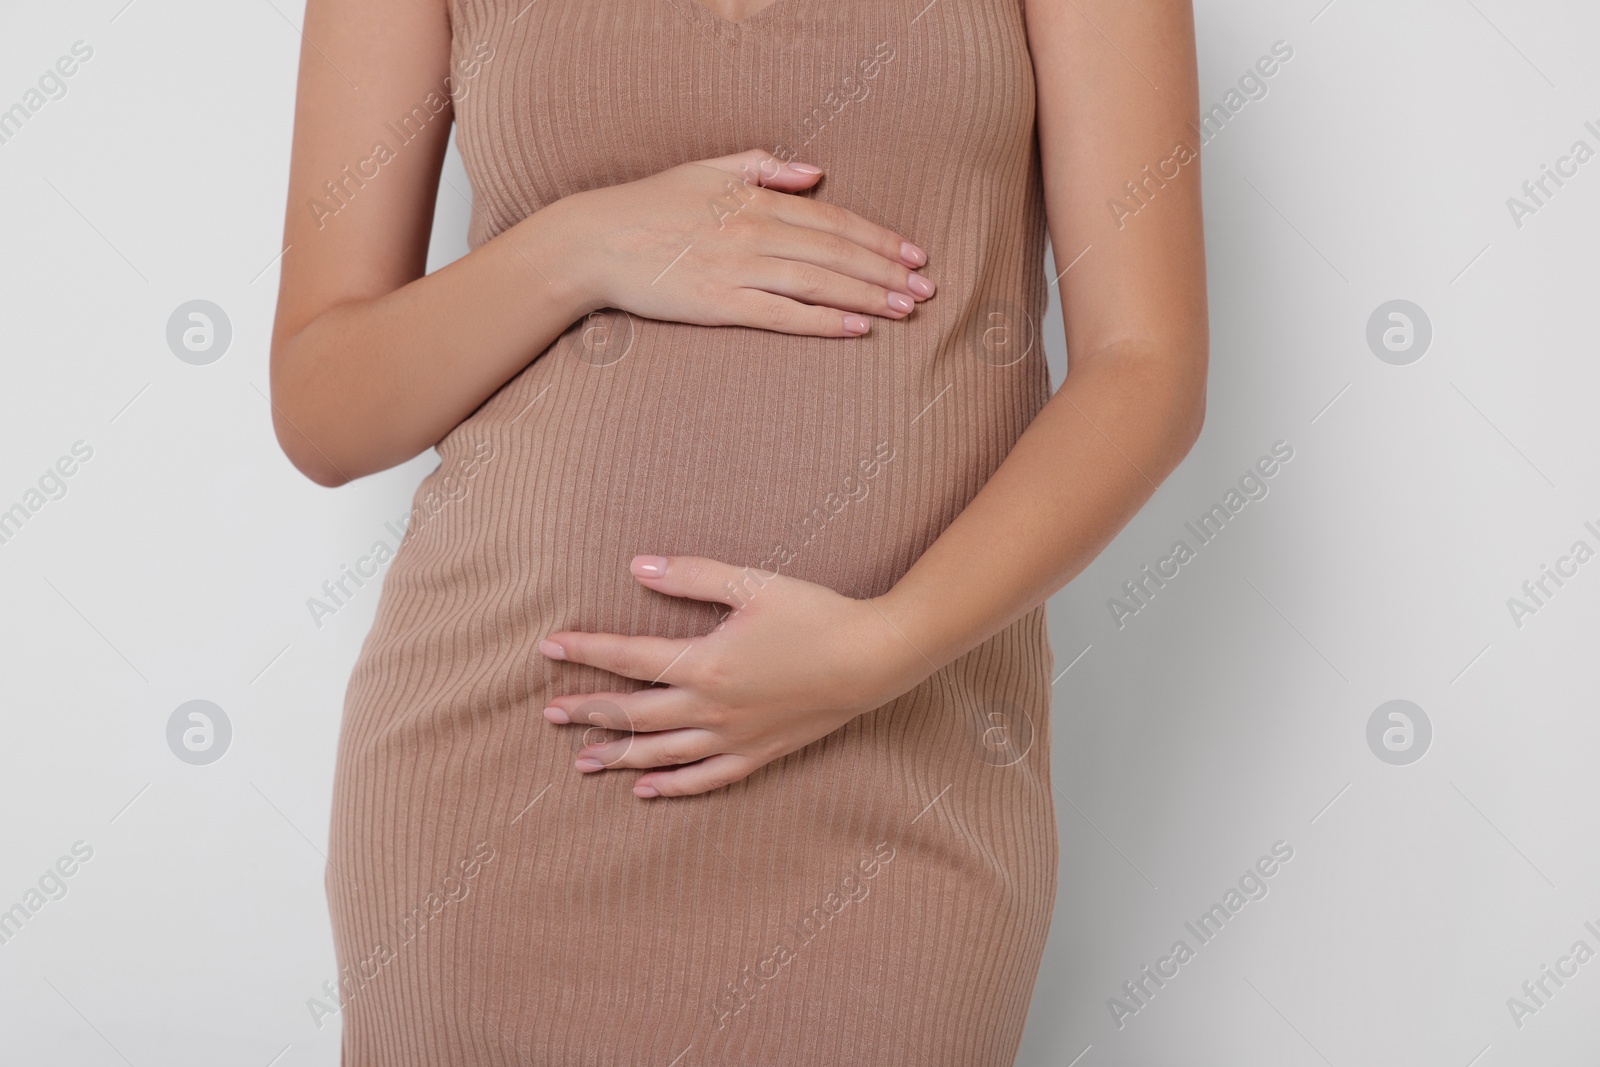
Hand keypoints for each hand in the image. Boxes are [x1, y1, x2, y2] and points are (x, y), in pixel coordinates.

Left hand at [537, 555, 928, 796]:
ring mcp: (733, 736)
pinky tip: (646, 790)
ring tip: (582, 762)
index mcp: (705, 662)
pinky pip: (706, 777)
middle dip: (589, 711)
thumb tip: (638, 566)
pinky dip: (673, 786)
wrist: (871, 659)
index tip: (549, 648)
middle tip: (550, 714)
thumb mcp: (753, 584)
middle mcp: (711, 707)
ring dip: (619, 756)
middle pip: (635, 712)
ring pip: (663, 752)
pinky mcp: (758, 753)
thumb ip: (693, 575)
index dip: (586, 651)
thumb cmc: (814, 614)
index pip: (629, 657)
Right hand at [553, 148, 935, 337]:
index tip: (913, 253)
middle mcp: (754, 230)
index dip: (877, 237)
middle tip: (926, 289)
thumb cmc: (649, 204)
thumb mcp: (705, 168)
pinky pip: (782, 314)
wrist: (596, 241)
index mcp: (755, 198)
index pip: (832, 218)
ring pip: (818, 281)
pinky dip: (823, 321)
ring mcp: (738, 268)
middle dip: (887, 270)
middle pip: (835, 251)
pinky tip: (856, 327)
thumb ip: (760, 166)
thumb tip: (814, 171)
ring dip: (868, 295)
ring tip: (906, 310)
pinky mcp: (720, 303)